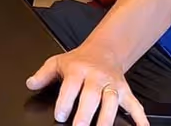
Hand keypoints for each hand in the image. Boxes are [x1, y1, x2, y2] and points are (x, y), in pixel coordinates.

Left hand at [27, 44, 146, 125]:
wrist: (103, 51)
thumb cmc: (79, 61)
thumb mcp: (57, 62)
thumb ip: (43, 74)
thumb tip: (30, 84)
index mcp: (78, 70)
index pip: (71, 86)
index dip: (65, 101)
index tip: (60, 115)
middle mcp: (96, 77)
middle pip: (91, 96)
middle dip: (85, 114)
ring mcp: (112, 84)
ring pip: (111, 101)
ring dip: (107, 118)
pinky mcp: (125, 91)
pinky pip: (135, 104)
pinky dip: (139, 117)